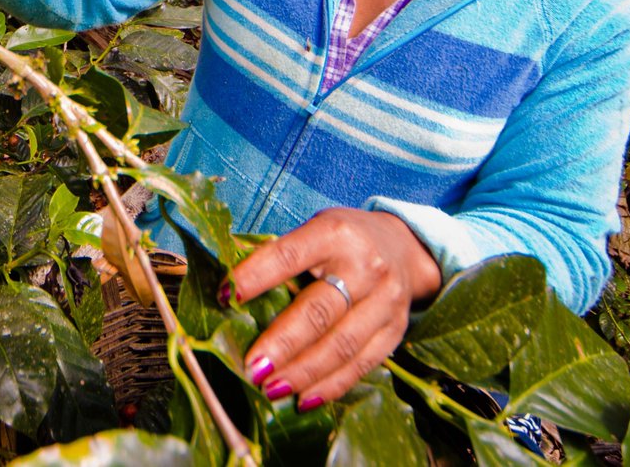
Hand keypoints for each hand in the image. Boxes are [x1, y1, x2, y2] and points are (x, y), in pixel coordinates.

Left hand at [224, 208, 441, 409]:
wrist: (404, 247)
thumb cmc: (343, 240)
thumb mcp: (314, 230)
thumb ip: (279, 255)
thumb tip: (227, 284)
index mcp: (333, 233)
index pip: (287, 256)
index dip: (254, 278)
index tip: (225, 298)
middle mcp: (363, 265)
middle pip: (318, 312)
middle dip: (281, 344)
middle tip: (251, 369)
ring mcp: (384, 301)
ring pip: (341, 345)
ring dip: (302, 373)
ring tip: (270, 390)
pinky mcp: (395, 330)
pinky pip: (361, 364)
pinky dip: (330, 386)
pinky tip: (304, 399)